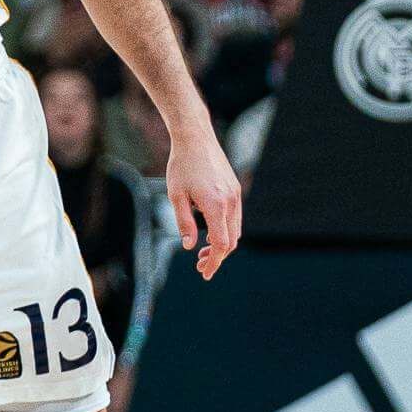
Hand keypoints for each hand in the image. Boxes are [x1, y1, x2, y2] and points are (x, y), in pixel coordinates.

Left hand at [164, 122, 243, 279]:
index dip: (214, 261)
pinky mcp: (235, 189)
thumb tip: (189, 246)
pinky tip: (210, 233)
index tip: (204, 272)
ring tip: (202, 252)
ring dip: (222, 244)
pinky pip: (235, 217)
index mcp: (215, 205)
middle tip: (200, 266)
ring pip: (235, 230)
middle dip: (217, 257)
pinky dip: (225, 230)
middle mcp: (230, 201)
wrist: (195, 138)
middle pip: (231, 241)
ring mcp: (235, 195)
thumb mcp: (176, 196)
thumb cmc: (182, 165)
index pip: (221, 243)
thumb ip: (184, 222)